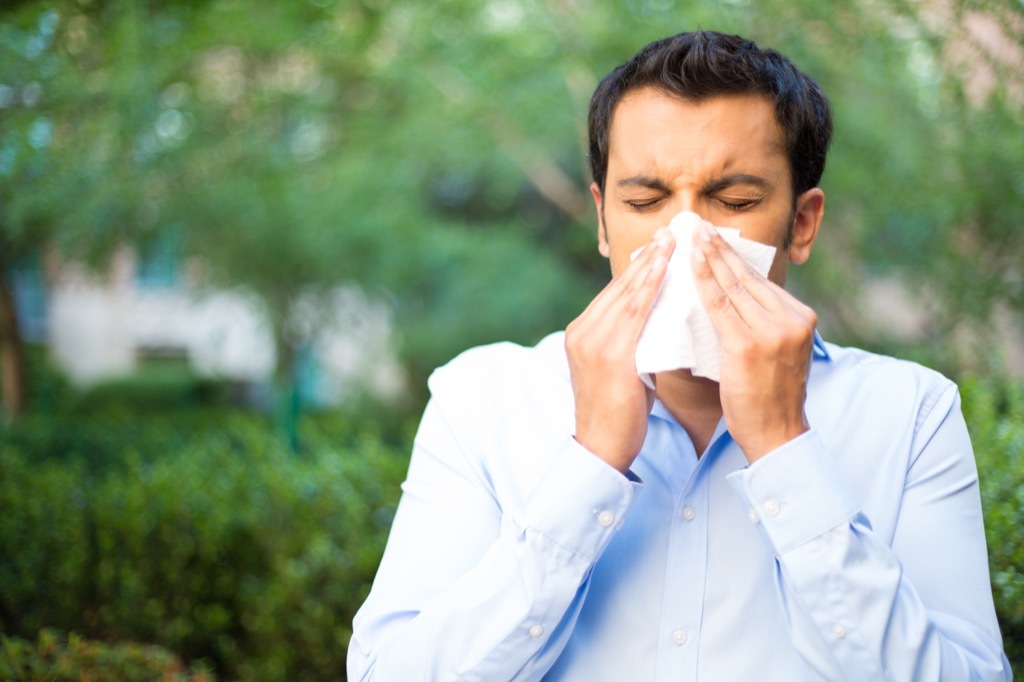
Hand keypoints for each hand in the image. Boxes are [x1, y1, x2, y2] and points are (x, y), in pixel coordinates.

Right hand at [565, 228, 674, 473]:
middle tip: (670, 231)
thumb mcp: (622, 369)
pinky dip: (649, 287)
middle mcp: (583, 332)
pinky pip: (634, 312)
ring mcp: (593, 342)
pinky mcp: (609, 354)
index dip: (638, 268)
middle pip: (619, 286)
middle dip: (647, 257)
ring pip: (627, 293)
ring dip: (651, 264)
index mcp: (582, 334)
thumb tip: (659, 321)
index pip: (614, 293)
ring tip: (671, 241)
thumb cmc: (618, 414)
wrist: (602, 448)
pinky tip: (665, 269)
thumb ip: (632, 342)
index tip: (659, 245)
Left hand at [691, 223, 815, 462]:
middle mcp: (790, 319)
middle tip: (698, 224)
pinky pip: (719, 305)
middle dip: (720, 248)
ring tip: (691, 235)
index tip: (713, 237)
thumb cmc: (768, 397)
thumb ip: (762, 324)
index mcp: (800, 318)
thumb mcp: (775, 352)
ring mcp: (772, 331)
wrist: (777, 435)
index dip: (733, 257)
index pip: (759, 280)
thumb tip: (732, 297)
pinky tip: (690, 264)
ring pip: (732, 286)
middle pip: (746, 277)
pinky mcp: (748, 345)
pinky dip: (703, 281)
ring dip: (708, 257)